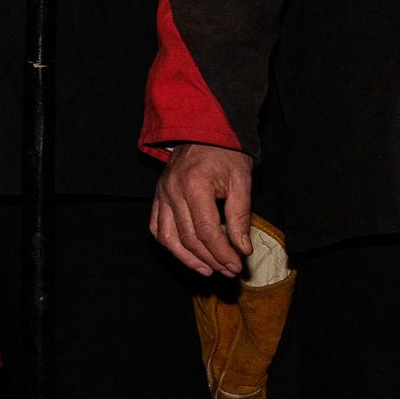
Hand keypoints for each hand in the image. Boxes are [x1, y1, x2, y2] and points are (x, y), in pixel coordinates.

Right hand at [150, 144, 254, 277]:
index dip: (223, 254)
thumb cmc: (226, 152)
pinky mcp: (158, 195)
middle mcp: (173, 191)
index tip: (238, 265)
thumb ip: (240, 216)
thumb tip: (242, 248)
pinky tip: (186, 254)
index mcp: (195, 185)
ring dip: (188, 258)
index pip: (208, 232)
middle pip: (189, 238)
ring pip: (168, 238)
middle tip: (229, 269)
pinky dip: (170, 244)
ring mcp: (162, 193)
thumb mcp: (241, 181)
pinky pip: (156, 227)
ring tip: (208, 270)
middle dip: (212, 259)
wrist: (204, 128)